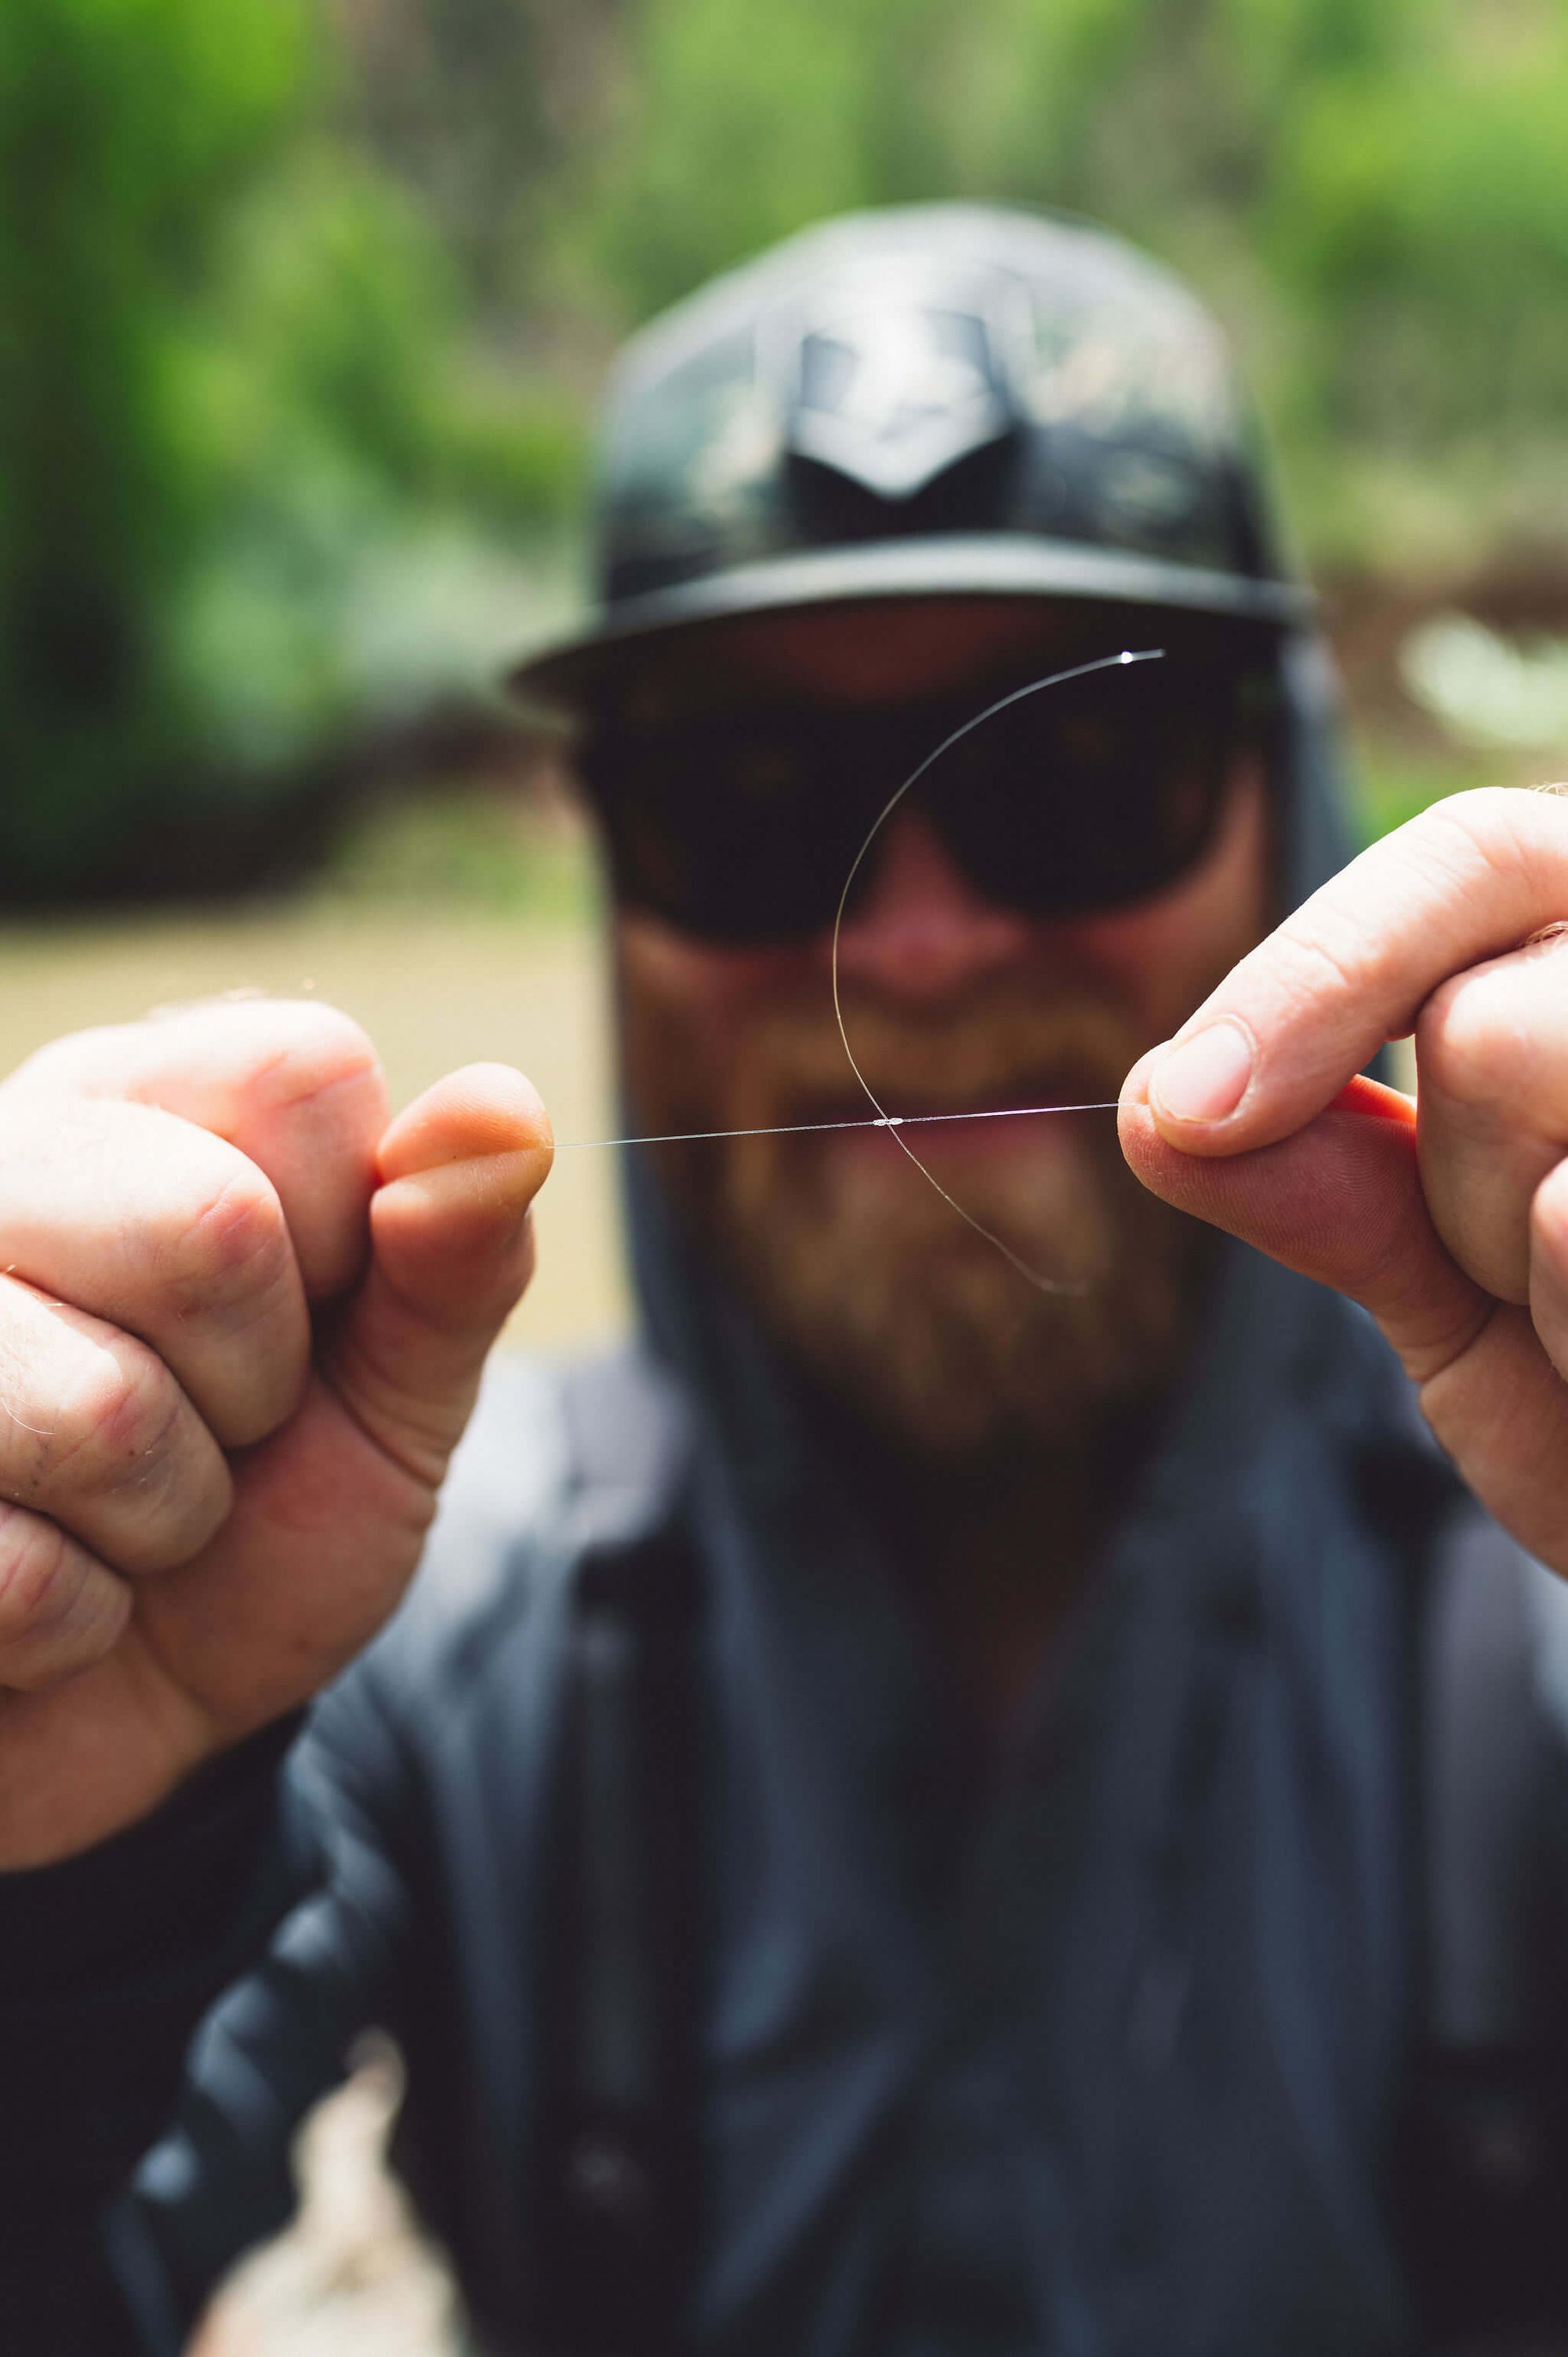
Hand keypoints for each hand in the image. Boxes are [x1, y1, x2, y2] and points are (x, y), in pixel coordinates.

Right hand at [0, 1000, 550, 1867]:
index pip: (303, 1071)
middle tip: (211, 1429)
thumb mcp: (394, 1396)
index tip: (302, 1318)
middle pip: (210, 1228)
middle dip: (256, 1385)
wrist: (131, 1725)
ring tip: (112, 1518)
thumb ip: (456, 1256)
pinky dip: (67, 1624)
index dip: (350, 1232)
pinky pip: (14, 1572)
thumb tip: (504, 1106)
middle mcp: (4, 1163)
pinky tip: (31, 1589)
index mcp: (137, 1099)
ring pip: (103, 1413)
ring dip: (158, 1522)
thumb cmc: (262, 1520)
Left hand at [1120, 787, 1567, 1574]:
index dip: (1317, 973)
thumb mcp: (1468, 1292)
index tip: (1187, 1108)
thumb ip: (1333, 1188)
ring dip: (1531, 1272)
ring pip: (1537, 1086)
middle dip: (1458, 1190)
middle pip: (1485, 1019)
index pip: (1474, 856)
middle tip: (1548, 1288)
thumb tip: (1160, 1106)